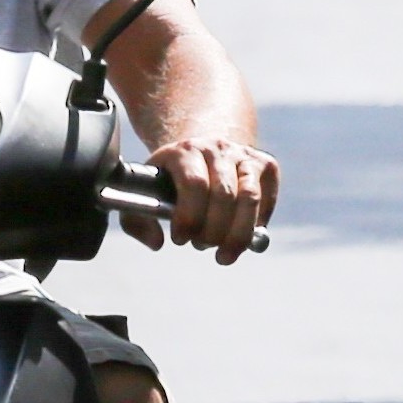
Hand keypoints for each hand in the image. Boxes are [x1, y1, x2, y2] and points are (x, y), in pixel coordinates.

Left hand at [123, 136, 278, 265]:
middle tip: (201, 245)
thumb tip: (157, 242)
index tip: (180, 239)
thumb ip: (136, 221)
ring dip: (238, 235)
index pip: (194, 184)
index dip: (190, 218)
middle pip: (224, 195)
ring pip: (250, 198)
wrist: (201, 148)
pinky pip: (266, 199)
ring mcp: (243, 154)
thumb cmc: (170, 180)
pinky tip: (242, 235)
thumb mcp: (145, 192)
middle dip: (213, 232)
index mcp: (184, 152)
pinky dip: (257, 224)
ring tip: (224, 255)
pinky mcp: (265, 163)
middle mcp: (216, 148)